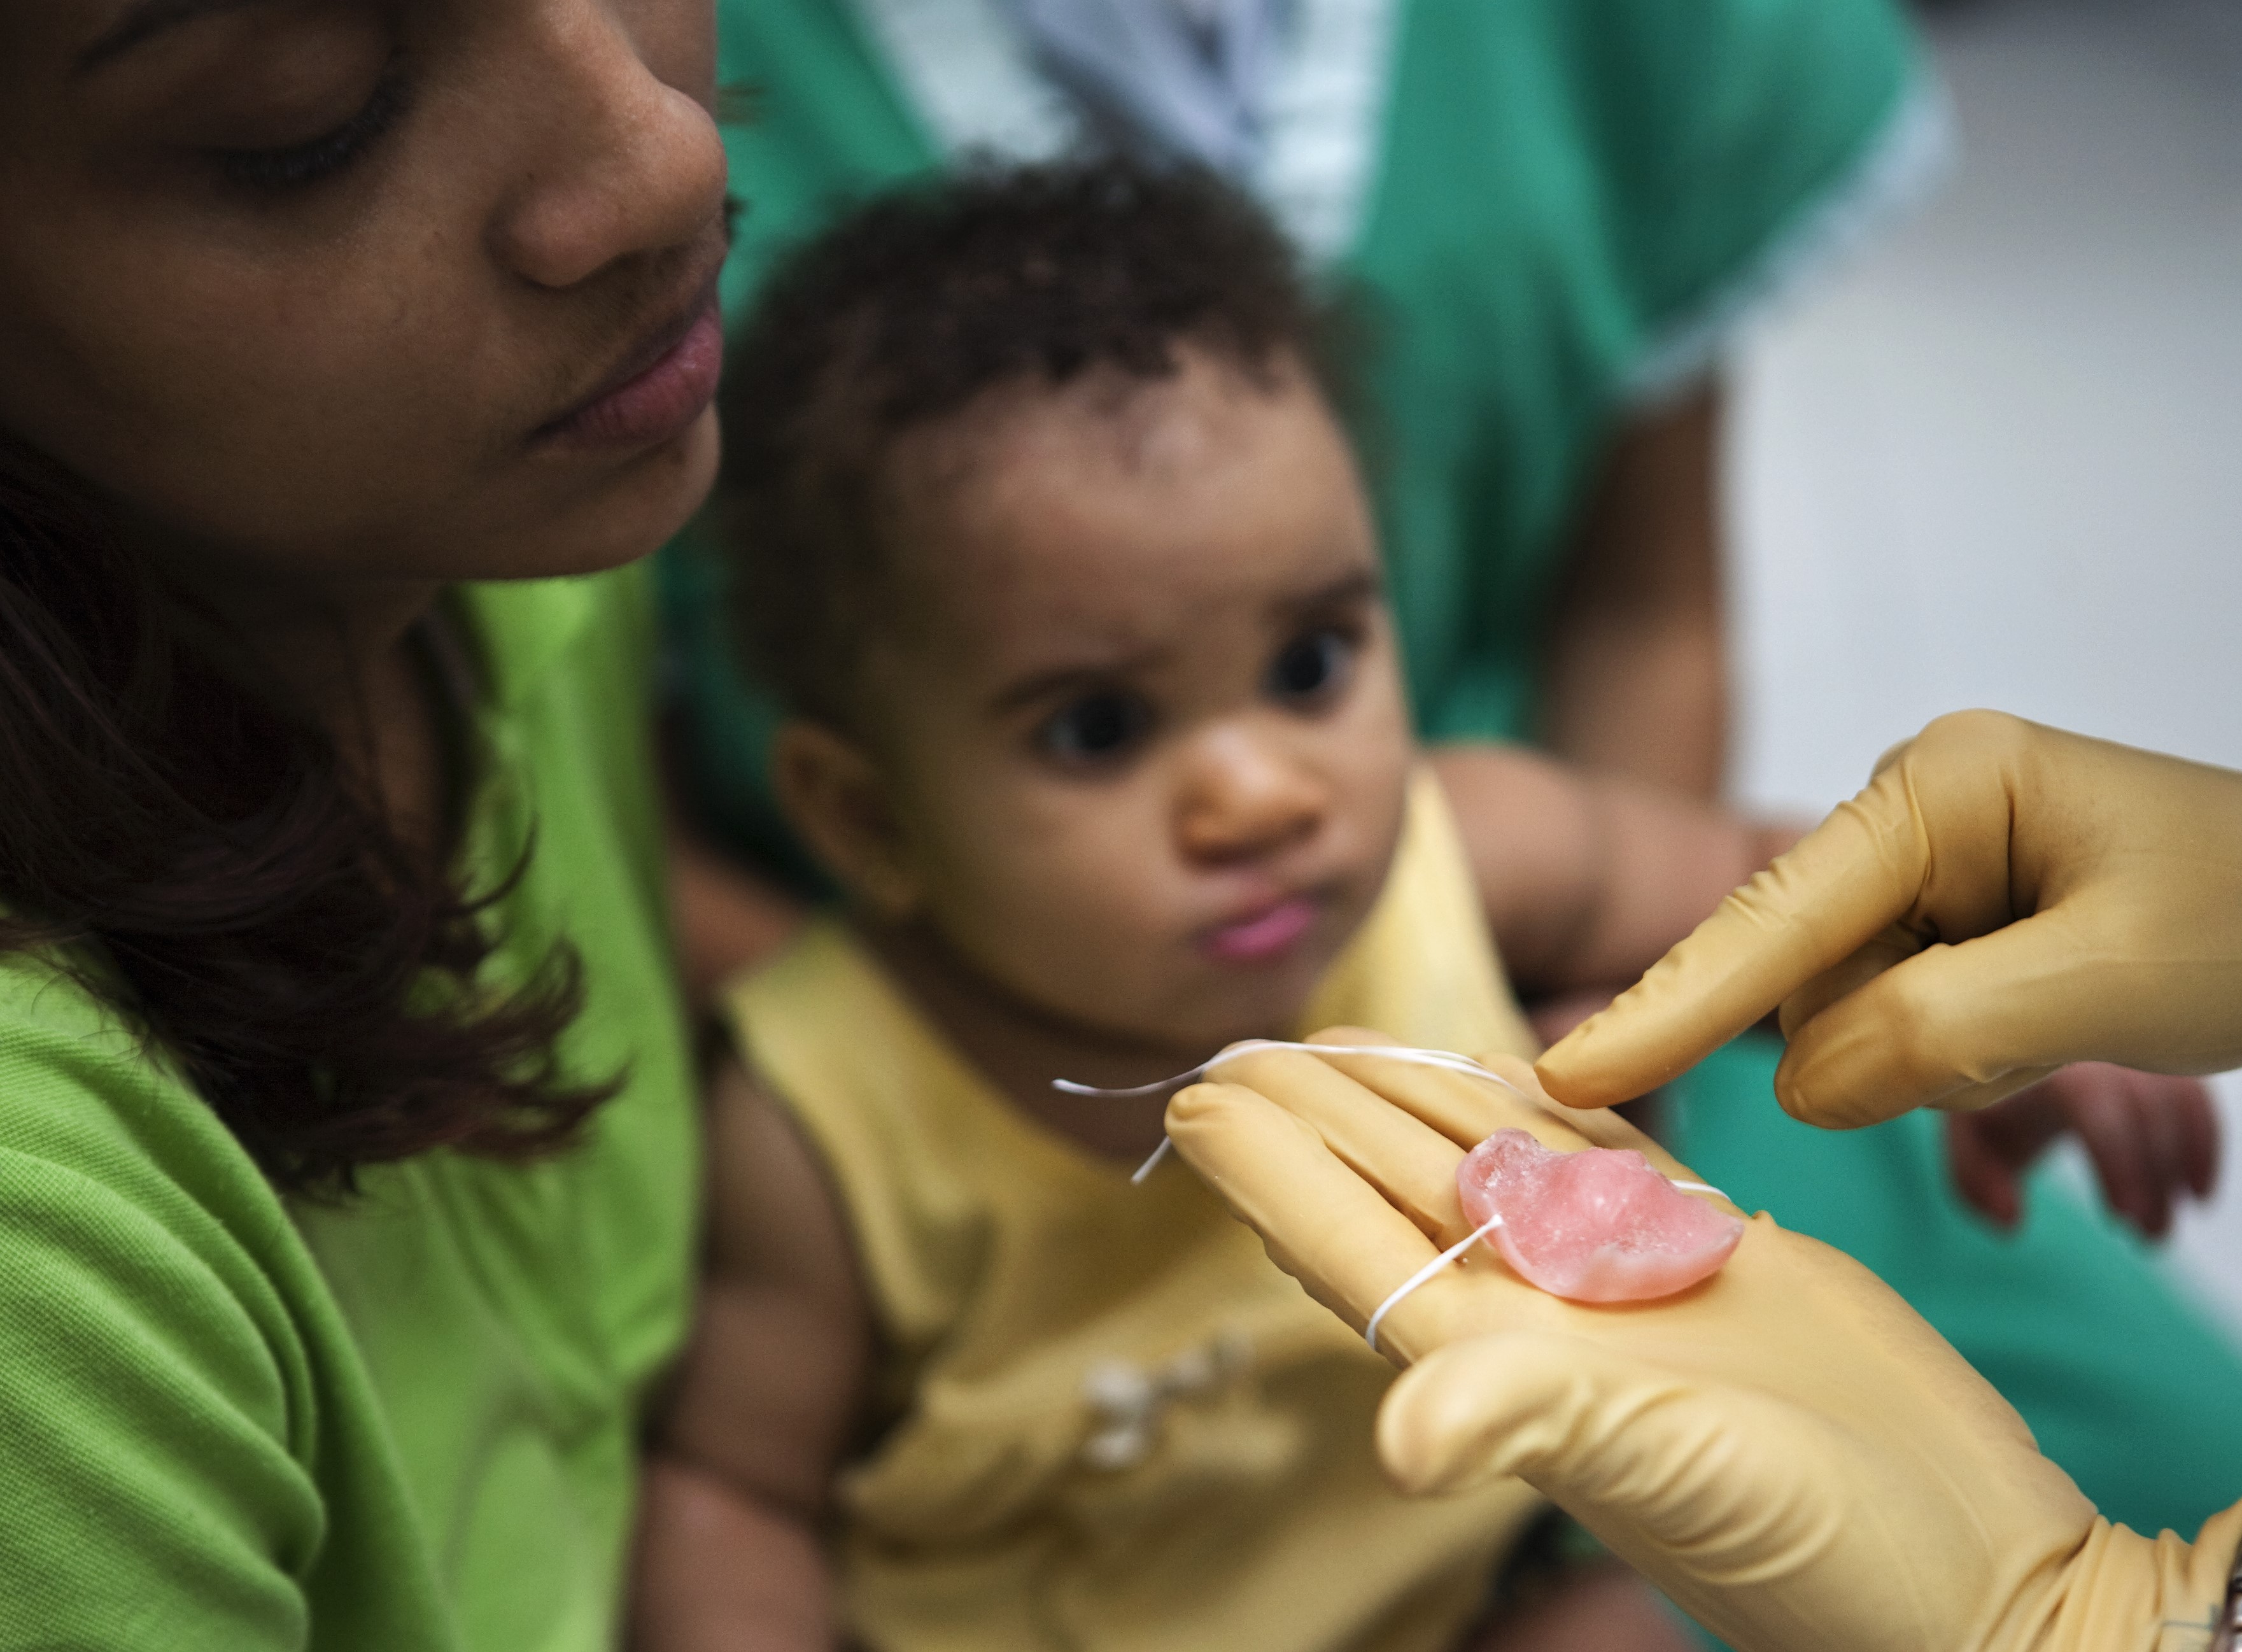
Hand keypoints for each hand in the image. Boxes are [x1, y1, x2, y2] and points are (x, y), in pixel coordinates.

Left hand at [1165, 1030, 2241, 1651]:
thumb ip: (1534, 1423)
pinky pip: (1598, 1162)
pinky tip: (1505, 1070)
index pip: (1347, 1245)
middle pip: (1393, 1188)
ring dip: (1405, 1102)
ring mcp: (1620, 1284)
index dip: (1266, 1171)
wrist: (1974, 1566)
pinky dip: (1545, 1113)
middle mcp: (1542, 1316)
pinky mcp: (1709, 1257)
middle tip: (1228, 1047)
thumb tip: (1399, 1439)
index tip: (1187, 1101)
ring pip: (1483, 1164)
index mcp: (1501, 1361)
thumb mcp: (1672, 1472)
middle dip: (1312, 1116)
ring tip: (1330, 1043)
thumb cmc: (1826, 1549)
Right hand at [1536, 711, 2241, 1126]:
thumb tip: (1804, 1087)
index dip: (1668, 1012)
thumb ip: (1936, 1034)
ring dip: (1949, 1066)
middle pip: (1816, 984)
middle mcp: (1917, 814)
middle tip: (2050, 1049)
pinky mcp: (1963, 921)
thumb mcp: (2106, 983)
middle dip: (1900, 1051)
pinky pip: (1908, 1024)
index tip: (1566, 1082)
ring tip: (2079, 1040)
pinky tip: (2053, 1046)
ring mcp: (1938, 867)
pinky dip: (1966, 1063)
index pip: (1771, 924)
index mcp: (1937, 789)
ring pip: (1860, 1018)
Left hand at [1948, 1062, 2219, 1237]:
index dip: (2119, 1165)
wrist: (2002, 1054)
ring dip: (2187, 1164)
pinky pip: (2194, 1098)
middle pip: (2146, 1112)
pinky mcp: (2154, 1064)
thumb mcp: (1969, 1143)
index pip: (2098, 1112)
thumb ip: (1976, 1183)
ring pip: (2179, 1103)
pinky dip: (2204, 1141)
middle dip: (2155, 1179)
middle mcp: (2095, 1052)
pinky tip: (2197, 1192)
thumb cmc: (1989, 1106)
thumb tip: (2010, 1220)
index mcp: (2047, 1068)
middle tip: (2151, 1237)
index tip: (2124, 1216)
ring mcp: (2129, 1053)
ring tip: (2171, 1222)